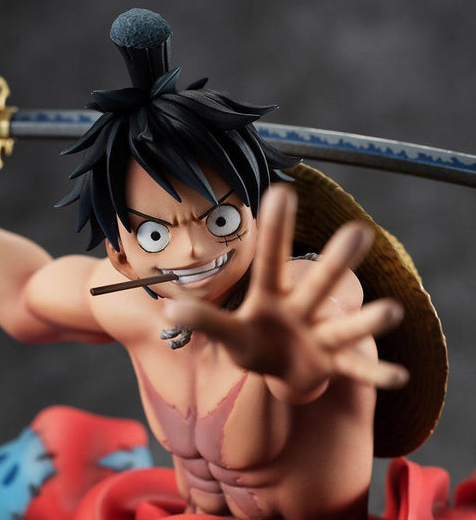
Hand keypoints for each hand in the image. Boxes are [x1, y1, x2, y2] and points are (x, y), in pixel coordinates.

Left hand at [165, 185, 407, 397]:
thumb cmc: (253, 343)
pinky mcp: (331, 364)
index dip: (275, 230)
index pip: (271, 259)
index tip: (281, 191)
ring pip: (344, 326)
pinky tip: (398, 377)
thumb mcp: (227, 333)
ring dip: (366, 320)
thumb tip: (169, 306)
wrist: (279, 370)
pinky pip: (355, 370)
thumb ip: (203, 320)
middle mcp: (301, 310)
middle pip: (318, 284)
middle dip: (335, 262)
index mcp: (271, 297)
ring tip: (390, 311)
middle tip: (360, 232)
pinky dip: (375, 374)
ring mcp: (319, 337)